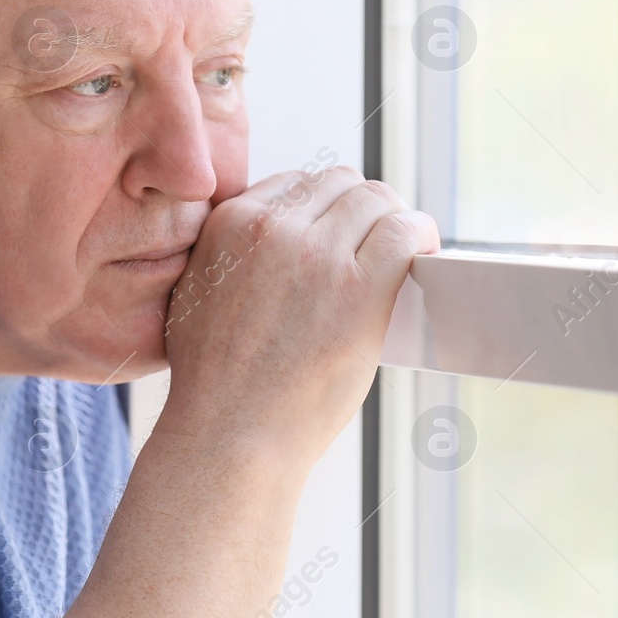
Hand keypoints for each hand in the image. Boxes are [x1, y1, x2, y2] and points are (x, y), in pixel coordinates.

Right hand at [160, 165, 438, 463]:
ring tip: (400, 250)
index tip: (337, 234)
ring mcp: (318, 256)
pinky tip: (422, 252)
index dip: (322, 208)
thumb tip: (265, 243)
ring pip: (376, 199)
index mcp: (230, 224)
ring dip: (392, 220)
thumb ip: (227, 255)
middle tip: (373, 244)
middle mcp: (273, 229)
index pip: (295, 183)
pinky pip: (404, 231)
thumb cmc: (215, 384)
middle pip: (340, 184)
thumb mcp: (195, 294)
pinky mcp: (360, 289)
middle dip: (359, 210)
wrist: (230, 434)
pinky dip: (420, 234)